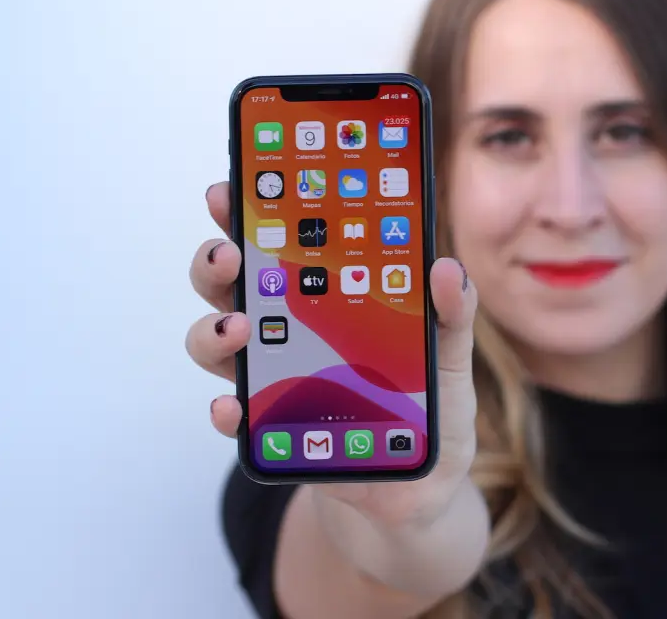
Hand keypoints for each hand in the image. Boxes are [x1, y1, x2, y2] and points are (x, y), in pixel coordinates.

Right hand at [186, 181, 483, 534]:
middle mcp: (287, 330)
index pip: (279, 243)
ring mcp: (274, 378)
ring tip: (236, 328)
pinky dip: (228, 409)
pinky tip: (234, 405)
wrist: (423, 479)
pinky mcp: (274, 429)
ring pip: (218, 344)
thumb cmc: (432, 403)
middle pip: (231, 284)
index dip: (248, 212)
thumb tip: (446, 268)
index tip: (231, 187)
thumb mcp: (452, 355)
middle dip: (217, 262)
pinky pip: (236, 416)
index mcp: (326, 296)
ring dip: (214, 331)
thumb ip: (452, 313)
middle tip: (230, 253)